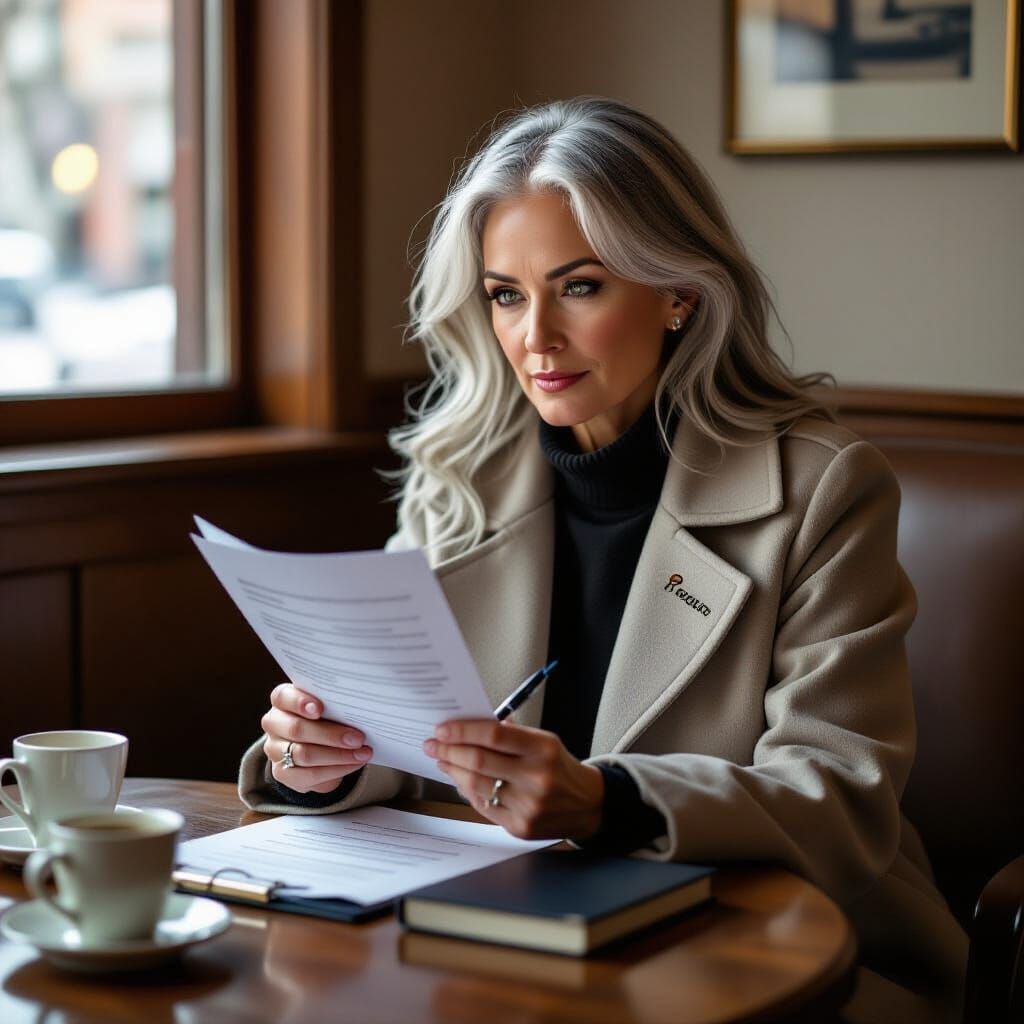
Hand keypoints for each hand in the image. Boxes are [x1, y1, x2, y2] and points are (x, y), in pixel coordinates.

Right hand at [261, 684, 372, 793]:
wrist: (315, 745)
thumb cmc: (326, 716)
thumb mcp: (329, 705)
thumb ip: (336, 704)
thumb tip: (360, 710)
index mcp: (282, 700)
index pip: (283, 697)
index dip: (300, 702)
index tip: (320, 708)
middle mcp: (274, 723)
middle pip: (296, 729)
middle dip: (331, 735)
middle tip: (358, 738)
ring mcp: (275, 750)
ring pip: (304, 755)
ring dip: (338, 755)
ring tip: (362, 753)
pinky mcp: (282, 773)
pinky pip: (310, 775)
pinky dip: (336, 770)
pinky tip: (354, 764)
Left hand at [422, 719, 604, 840]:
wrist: (588, 804)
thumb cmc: (559, 767)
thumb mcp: (544, 741)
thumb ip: (510, 733)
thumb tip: (469, 723)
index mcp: (543, 748)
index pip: (494, 734)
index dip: (463, 730)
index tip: (442, 728)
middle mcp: (537, 777)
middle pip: (479, 761)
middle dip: (449, 751)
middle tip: (433, 744)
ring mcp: (528, 805)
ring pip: (476, 785)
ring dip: (453, 771)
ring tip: (443, 760)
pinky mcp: (520, 827)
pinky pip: (484, 806)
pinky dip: (468, 791)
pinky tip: (461, 781)